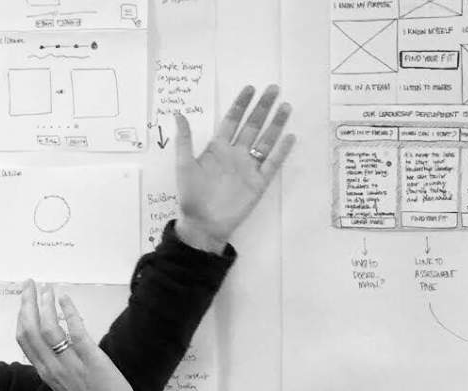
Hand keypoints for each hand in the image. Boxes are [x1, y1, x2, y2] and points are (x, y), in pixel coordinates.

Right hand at [15, 281, 138, 390]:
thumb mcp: (66, 386)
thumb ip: (58, 367)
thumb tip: (56, 346)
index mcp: (46, 373)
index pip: (24, 340)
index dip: (21, 317)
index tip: (24, 300)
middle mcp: (52, 367)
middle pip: (30, 330)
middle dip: (27, 303)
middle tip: (30, 284)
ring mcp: (70, 364)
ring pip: (47, 329)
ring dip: (45, 304)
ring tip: (47, 288)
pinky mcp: (91, 359)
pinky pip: (74, 331)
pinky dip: (67, 312)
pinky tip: (65, 298)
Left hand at [172, 84, 295, 252]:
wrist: (203, 224)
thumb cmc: (191, 195)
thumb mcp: (183, 165)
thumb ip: (184, 140)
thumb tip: (178, 113)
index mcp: (218, 148)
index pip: (232, 120)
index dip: (241, 104)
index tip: (250, 88)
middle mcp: (236, 154)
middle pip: (252, 126)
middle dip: (262, 108)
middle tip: (273, 89)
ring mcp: (249, 167)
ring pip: (265, 141)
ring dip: (275, 124)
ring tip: (286, 107)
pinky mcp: (258, 183)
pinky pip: (272, 163)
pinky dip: (281, 151)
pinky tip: (289, 137)